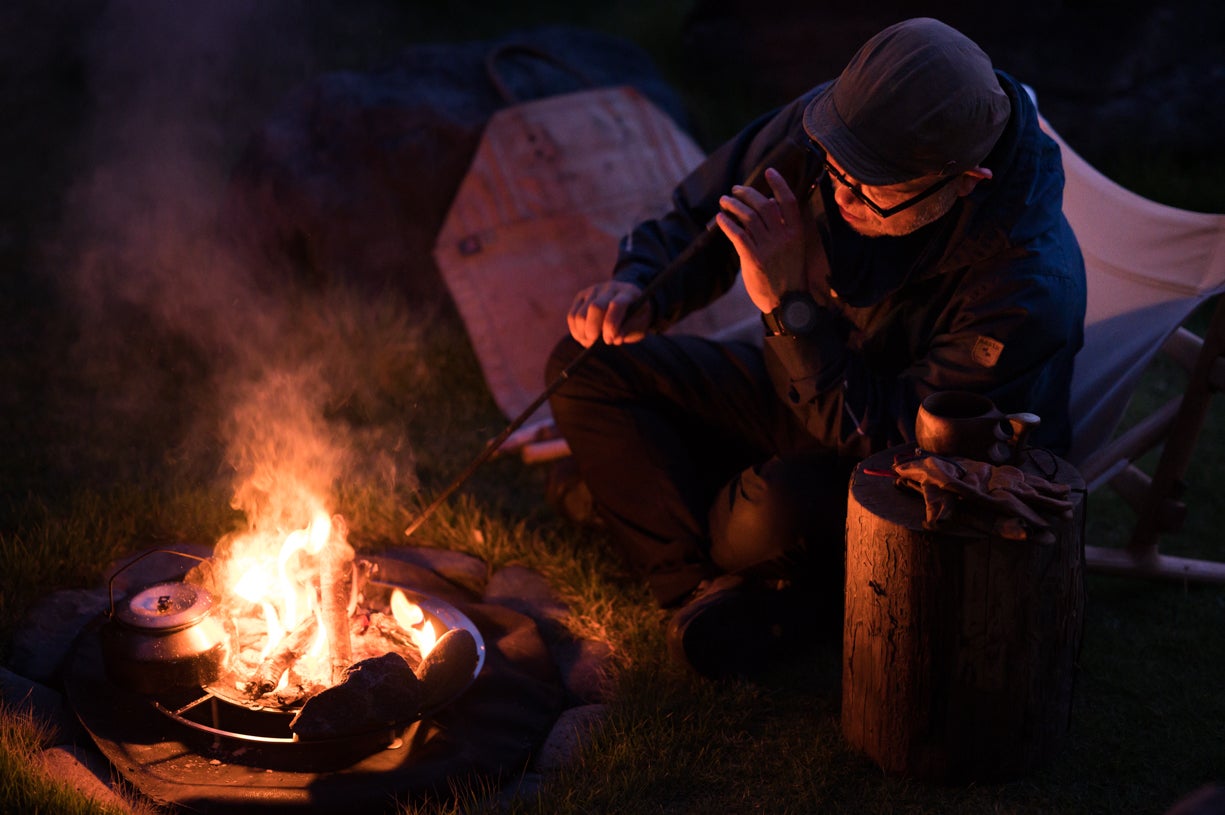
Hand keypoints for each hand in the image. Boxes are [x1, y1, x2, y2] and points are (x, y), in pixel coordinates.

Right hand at [566, 280, 650, 347]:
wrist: (627, 303)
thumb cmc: (635, 317)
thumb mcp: (639, 324)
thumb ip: (629, 330)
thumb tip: (616, 339)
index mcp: (628, 293)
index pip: (616, 305)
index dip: (611, 324)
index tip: (609, 340)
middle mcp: (610, 288)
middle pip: (595, 307)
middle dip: (593, 328)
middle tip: (594, 343)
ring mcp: (593, 290)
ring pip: (580, 314)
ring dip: (583, 333)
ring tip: (590, 342)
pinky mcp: (581, 297)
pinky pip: (572, 316)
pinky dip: (575, 331)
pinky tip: (584, 338)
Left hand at [715, 167, 805, 312]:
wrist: (787, 304)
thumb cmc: (789, 275)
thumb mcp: (794, 248)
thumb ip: (783, 226)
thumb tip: (769, 203)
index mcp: (797, 232)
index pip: (789, 201)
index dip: (779, 184)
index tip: (769, 171)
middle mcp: (784, 237)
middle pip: (763, 205)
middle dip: (747, 194)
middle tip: (735, 190)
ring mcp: (769, 248)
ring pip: (748, 217)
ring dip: (733, 206)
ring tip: (724, 201)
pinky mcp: (754, 259)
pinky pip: (738, 235)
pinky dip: (727, 224)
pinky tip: (720, 219)